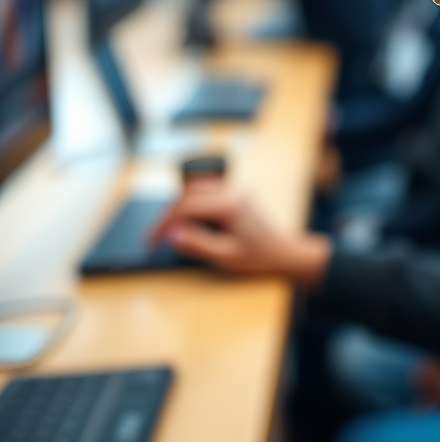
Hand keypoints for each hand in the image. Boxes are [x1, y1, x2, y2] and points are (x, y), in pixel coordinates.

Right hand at [150, 180, 330, 287]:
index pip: (186, 207)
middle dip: (168, 213)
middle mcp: (233, 192)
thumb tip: (172, 234)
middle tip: (154, 235)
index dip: (164, 223)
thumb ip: (196, 243)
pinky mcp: (238, 194)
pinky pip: (208, 190)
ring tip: (167, 227)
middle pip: (189, 193)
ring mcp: (237, 190)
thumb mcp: (224, 257)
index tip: (150, 239)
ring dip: (179, 205)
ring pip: (197, 188)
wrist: (283, 254)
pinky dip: (192, 201)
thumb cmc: (258, 258)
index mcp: (230, 205)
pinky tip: (186, 218)